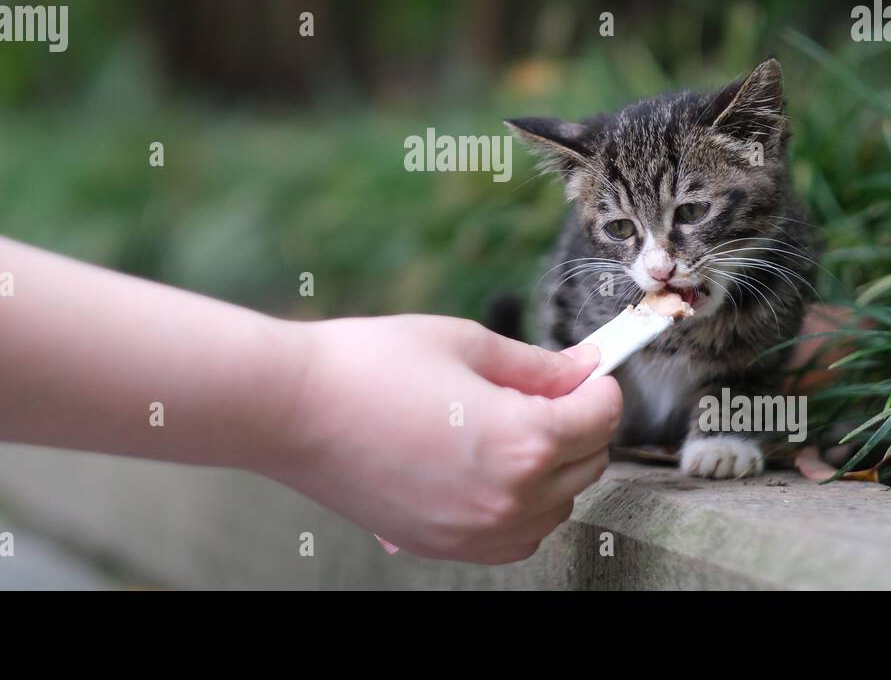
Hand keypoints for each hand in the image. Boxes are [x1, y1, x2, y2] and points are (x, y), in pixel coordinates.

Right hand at [281, 315, 620, 563]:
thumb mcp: (464, 343)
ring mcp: (476, 532)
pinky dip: (525, 506)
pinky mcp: (445, 546)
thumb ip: (535, 364)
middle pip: (589, 464)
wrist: (290, 411)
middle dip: (581, 422)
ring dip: (556, 468)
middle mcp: (507, 499)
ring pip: (559, 506)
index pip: (600, 417)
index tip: (587, 369)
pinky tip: (494, 468)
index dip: (599, 384)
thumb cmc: (367, 367)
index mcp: (521, 441)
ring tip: (514, 425)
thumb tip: (580, 369)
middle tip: (548, 388)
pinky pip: (517, 536)